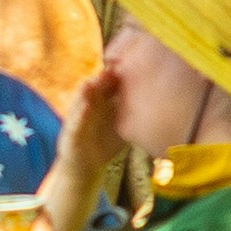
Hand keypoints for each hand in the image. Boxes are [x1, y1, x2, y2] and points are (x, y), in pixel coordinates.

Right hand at [52, 65, 129, 197]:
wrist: (85, 169)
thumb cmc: (105, 144)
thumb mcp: (123, 125)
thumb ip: (135, 113)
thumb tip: (160, 100)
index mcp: (102, 103)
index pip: (110, 84)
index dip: (118, 73)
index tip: (129, 62)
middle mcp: (89, 106)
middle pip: (96, 87)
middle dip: (104, 77)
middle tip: (113, 66)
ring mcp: (78, 118)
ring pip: (81, 100)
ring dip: (86, 91)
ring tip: (93, 82)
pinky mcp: (69, 133)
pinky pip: (75, 122)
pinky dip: (80, 113)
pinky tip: (86, 106)